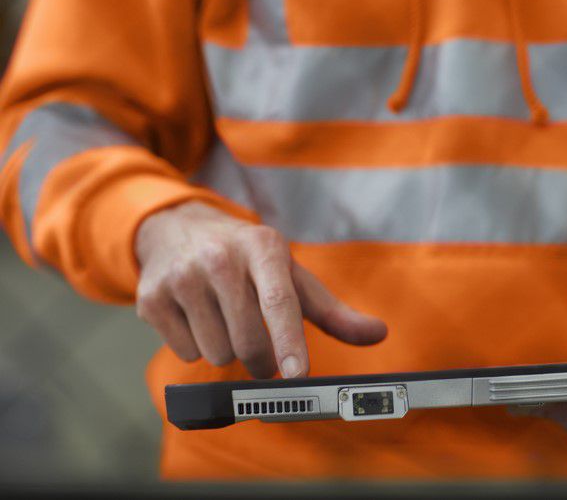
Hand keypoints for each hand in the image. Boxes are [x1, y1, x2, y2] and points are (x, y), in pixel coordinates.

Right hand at [134, 201, 386, 378]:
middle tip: (265, 352)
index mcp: (262, 248)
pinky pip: (186, 353)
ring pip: (217, 353)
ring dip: (229, 351)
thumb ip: (333, 310)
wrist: (177, 228)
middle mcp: (219, 258)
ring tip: (226, 320)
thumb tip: (378, 334)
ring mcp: (181, 277)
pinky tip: (198, 318)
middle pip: (249, 341)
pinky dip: (198, 348)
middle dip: (263, 359)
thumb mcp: (290, 273)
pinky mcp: (150, 298)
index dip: (289, 340)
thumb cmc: (248, 259)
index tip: (297, 374)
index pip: (278, 300)